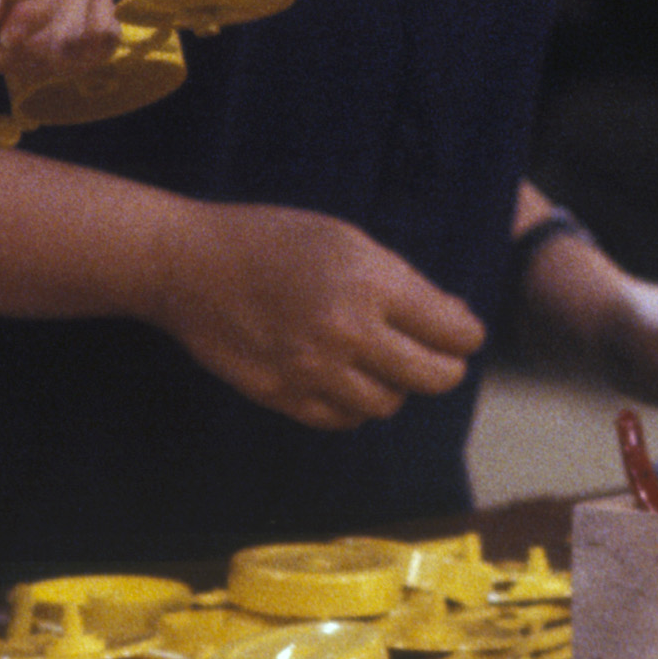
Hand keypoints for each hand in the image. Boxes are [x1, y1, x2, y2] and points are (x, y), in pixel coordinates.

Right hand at [142, 204, 486, 433]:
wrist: (191, 265)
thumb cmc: (271, 239)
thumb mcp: (345, 239)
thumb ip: (401, 280)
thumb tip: (452, 317)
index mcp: (370, 283)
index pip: (451, 331)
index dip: (466, 335)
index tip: (465, 336)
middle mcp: (347, 332)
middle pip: (431, 377)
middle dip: (445, 369)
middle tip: (443, 360)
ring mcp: (313, 370)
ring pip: (387, 404)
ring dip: (395, 387)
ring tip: (384, 365)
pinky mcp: (282, 396)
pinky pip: (342, 420)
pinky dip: (355, 406)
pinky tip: (349, 382)